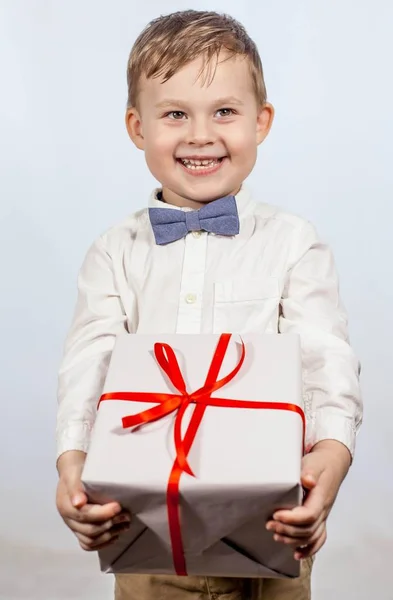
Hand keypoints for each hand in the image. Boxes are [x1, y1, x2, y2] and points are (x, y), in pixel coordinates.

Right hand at [56, 450, 130, 551]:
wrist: (73, 473)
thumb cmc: (76, 472)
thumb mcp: (74, 473)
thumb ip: (75, 487)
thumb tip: (78, 502)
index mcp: (65, 506)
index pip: (84, 515)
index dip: (102, 514)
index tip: (117, 507)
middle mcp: (68, 519)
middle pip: (89, 530)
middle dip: (110, 524)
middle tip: (126, 516)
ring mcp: (73, 527)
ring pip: (90, 540)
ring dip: (109, 535)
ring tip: (125, 526)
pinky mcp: (79, 531)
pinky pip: (88, 544)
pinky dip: (102, 543)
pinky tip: (115, 536)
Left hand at [266, 440, 350, 559]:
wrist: (333, 464)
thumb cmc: (320, 464)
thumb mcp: (313, 463)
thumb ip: (309, 472)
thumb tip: (307, 480)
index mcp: (321, 497)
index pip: (309, 515)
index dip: (292, 519)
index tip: (276, 515)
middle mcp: (324, 510)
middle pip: (308, 529)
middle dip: (287, 530)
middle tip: (269, 525)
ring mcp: (324, 516)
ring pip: (312, 536)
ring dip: (293, 540)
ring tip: (276, 535)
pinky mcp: (321, 518)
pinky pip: (319, 538)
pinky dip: (309, 549)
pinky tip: (297, 554)